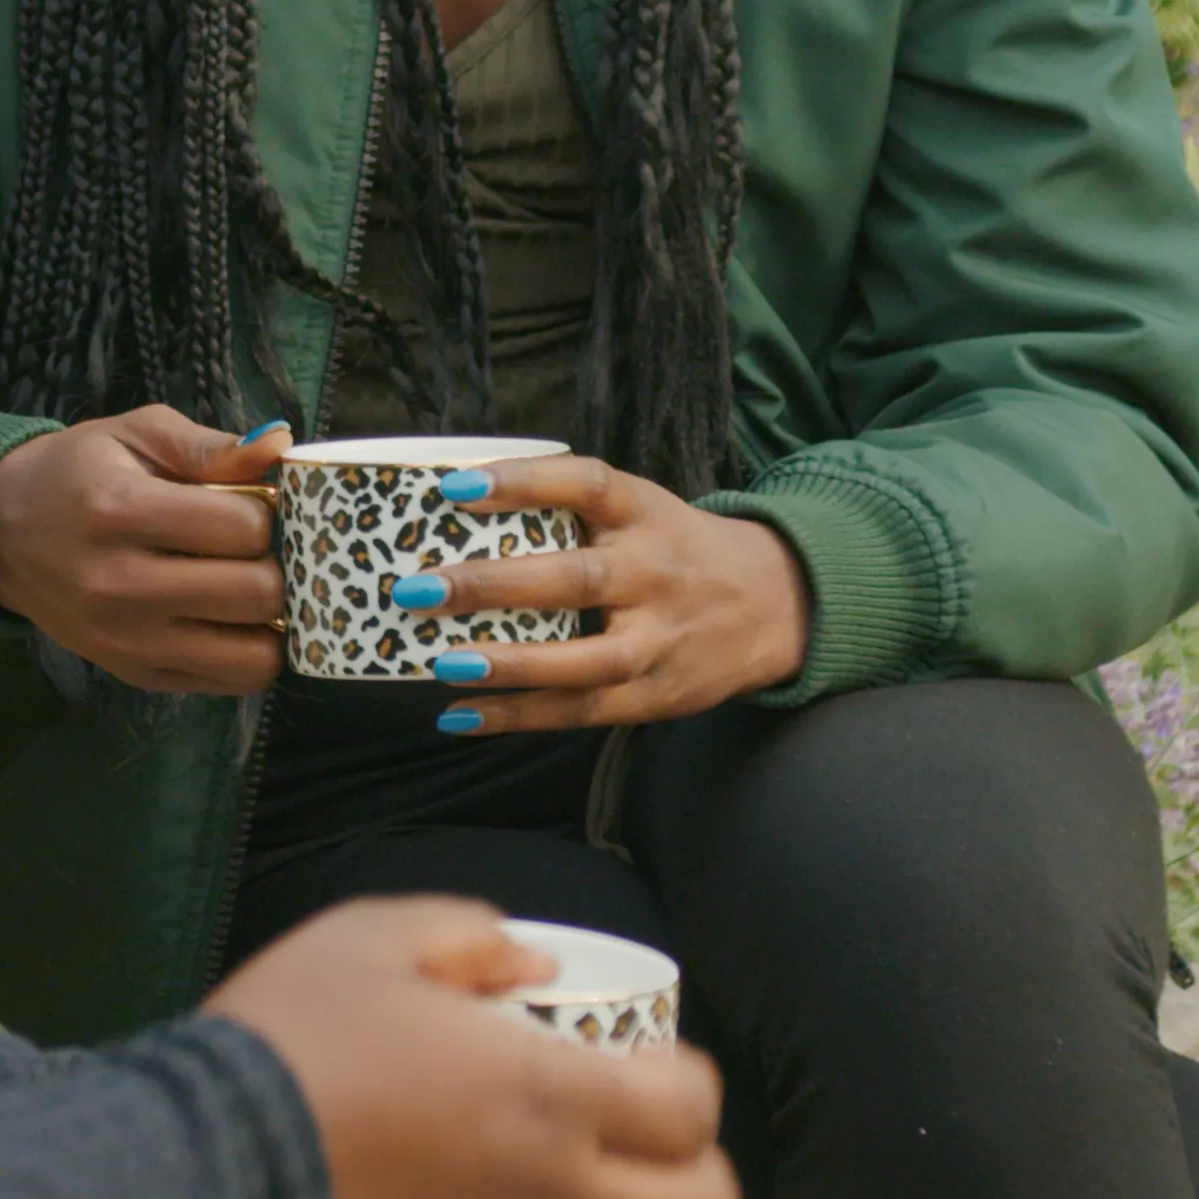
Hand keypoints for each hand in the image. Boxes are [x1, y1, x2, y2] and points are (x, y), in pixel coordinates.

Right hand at [0, 406, 289, 695]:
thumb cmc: (77, 473)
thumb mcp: (136, 434)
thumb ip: (211, 446)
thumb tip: (282, 447)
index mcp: (119, 511)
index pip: (242, 528)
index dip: (266, 511)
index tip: (251, 504)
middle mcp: (120, 587)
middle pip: (255, 594)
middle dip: (276, 565)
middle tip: (260, 549)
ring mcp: (127, 643)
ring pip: (254, 657)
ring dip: (271, 620)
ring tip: (252, 585)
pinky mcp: (136, 676)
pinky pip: (229, 683)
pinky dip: (248, 652)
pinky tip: (230, 617)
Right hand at [205, 895, 738, 1198]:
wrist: (196, 1173)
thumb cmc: (288, 1047)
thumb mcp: (370, 939)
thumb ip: (471, 937)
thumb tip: (532, 968)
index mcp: (549, 1095)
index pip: (690, 1111)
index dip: (687, 1085)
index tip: (650, 1069)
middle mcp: (551, 1196)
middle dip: (691, 1176)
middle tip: (640, 1145)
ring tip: (531, 1180)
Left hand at [406, 460, 811, 732]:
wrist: (777, 604)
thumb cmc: (675, 549)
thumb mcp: (640, 510)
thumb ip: (569, 510)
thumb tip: (456, 508)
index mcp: (645, 512)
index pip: (585, 485)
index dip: (522, 482)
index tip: (456, 486)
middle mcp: (654, 573)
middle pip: (578, 579)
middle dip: (495, 585)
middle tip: (422, 588)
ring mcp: (659, 639)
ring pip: (585, 660)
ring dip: (511, 665)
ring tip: (444, 664)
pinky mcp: (656, 694)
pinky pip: (581, 711)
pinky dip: (520, 716)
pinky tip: (461, 715)